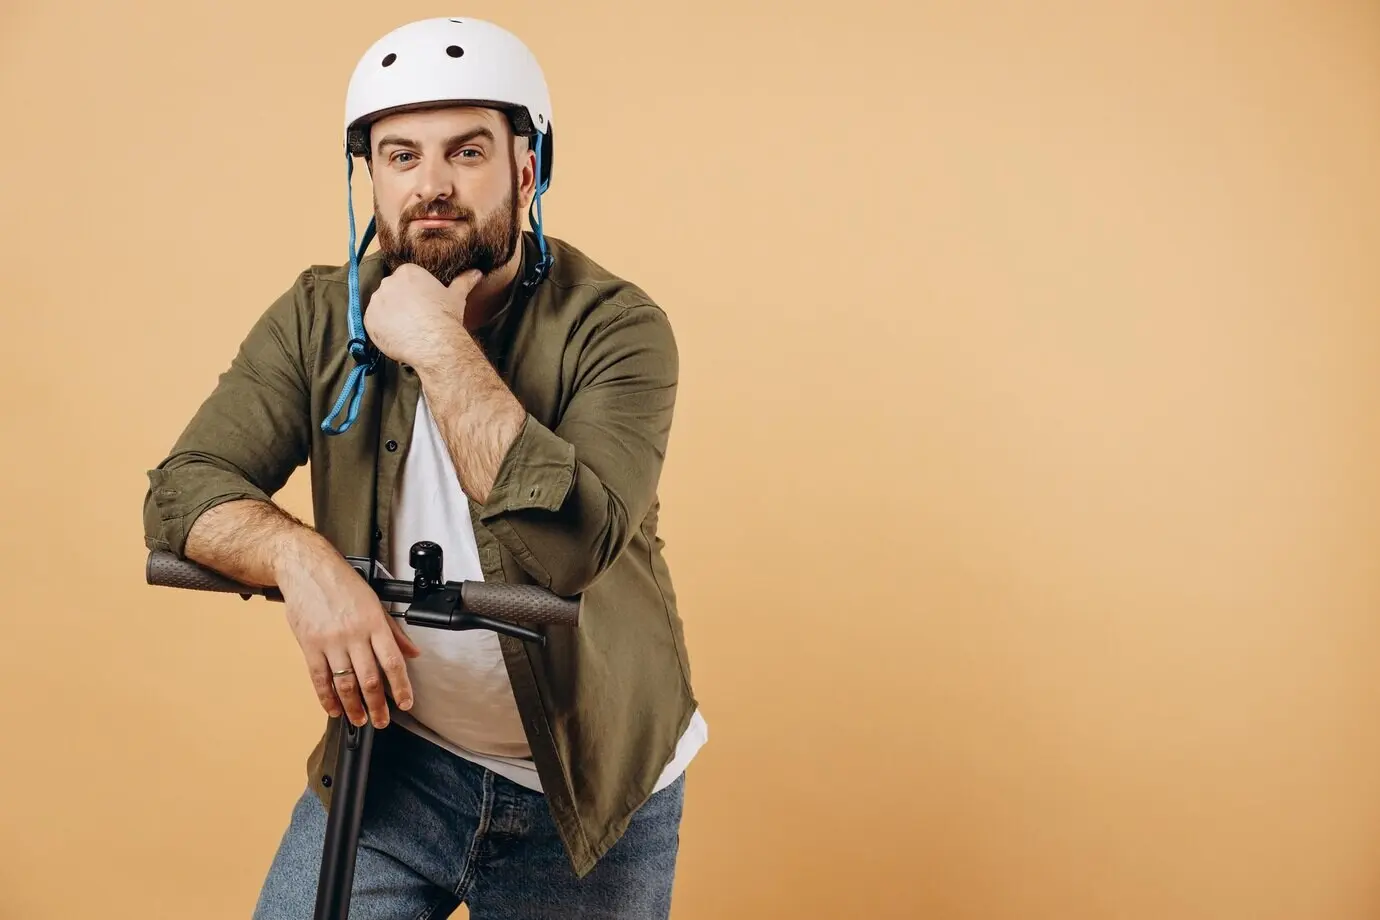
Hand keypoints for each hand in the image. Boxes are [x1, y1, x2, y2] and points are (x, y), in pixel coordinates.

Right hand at [274, 535, 420, 727]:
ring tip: (360, 720)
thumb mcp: (375, 602)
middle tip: (382, 721)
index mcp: (374, 624)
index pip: (393, 662)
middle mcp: (354, 635)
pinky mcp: (309, 645)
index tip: (405, 704)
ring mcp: (330, 642)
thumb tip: (413, 652)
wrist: (307, 568)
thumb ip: (394, 631)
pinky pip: (319, 678)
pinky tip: (334, 708)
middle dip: (377, 706)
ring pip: (345, 683)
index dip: (401, 687)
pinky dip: (327, 698)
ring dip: (353, 707)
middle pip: (369, 679)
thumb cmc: (342, 582)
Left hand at [363, 263, 482, 371]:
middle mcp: (388, 282)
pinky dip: (382, 329)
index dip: (415, 292)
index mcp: (408, 272)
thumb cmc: (446, 317)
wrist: (434, 343)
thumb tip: (477, 273)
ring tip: (407, 329)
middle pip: (392, 290)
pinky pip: (373, 322)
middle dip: (400, 302)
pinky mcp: (369, 320)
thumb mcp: (457, 297)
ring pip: (381, 306)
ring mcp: (376, 301)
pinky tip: (398, 336)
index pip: (407, 277)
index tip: (423, 304)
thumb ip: (464, 281)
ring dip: (390, 315)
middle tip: (416, 318)